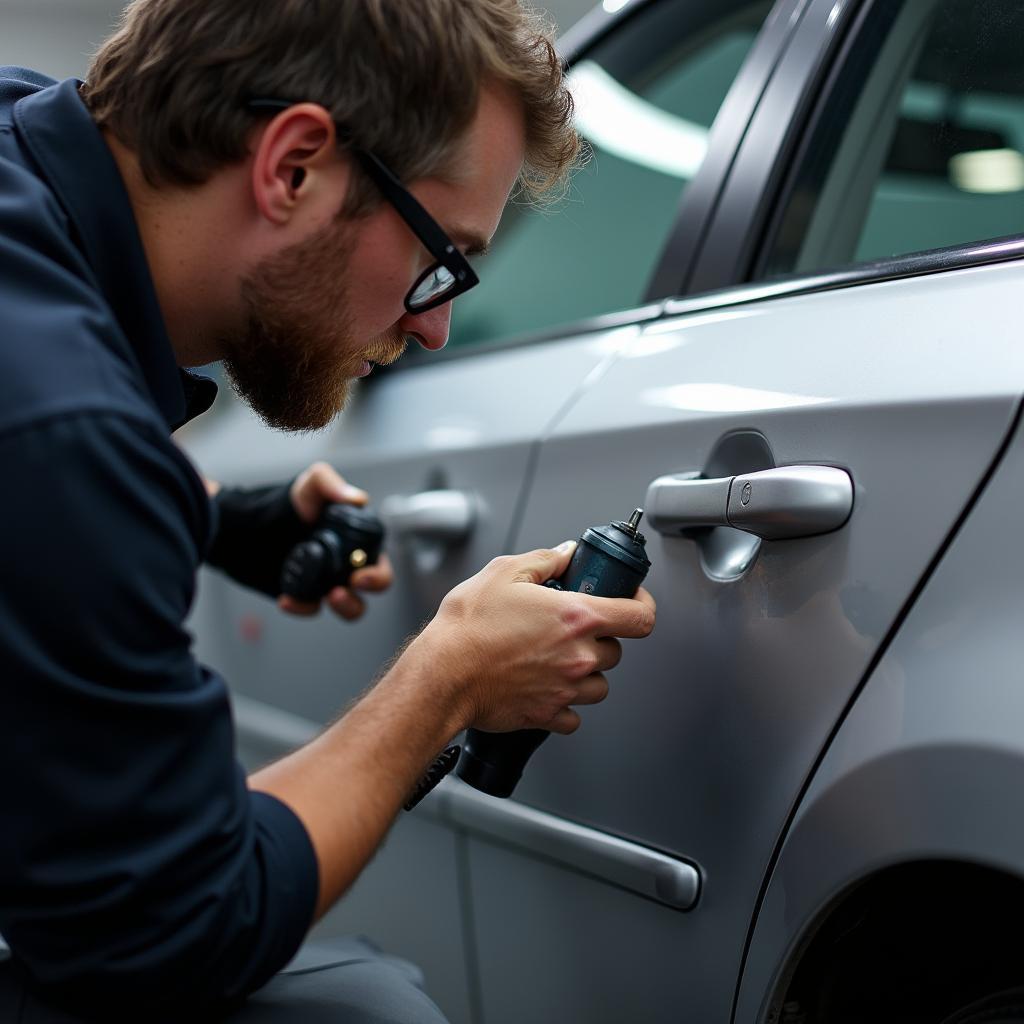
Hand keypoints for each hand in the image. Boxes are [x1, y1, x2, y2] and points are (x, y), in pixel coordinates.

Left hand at [277, 462, 393, 620]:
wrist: (254, 522)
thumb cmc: (292, 503)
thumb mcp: (311, 483)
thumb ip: (331, 484)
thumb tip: (357, 498)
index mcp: (359, 544)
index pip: (380, 565)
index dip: (377, 574)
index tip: (362, 574)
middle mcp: (349, 566)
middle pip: (372, 589)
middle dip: (368, 590)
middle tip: (353, 583)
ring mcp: (329, 583)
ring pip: (349, 607)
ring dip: (345, 606)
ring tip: (331, 596)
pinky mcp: (306, 595)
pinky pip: (310, 608)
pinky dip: (301, 607)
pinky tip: (288, 599)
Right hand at [405, 542, 655, 734]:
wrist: (442, 675)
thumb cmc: (467, 627)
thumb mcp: (503, 572)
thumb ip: (544, 559)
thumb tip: (565, 554)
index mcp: (576, 617)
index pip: (640, 616)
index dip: (642, 605)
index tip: (633, 601)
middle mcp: (578, 655)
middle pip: (616, 651)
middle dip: (599, 639)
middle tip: (570, 630)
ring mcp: (566, 689)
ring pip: (599, 685)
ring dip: (586, 673)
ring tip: (557, 660)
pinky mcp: (548, 715)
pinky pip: (574, 715)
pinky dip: (565, 705)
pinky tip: (545, 687)